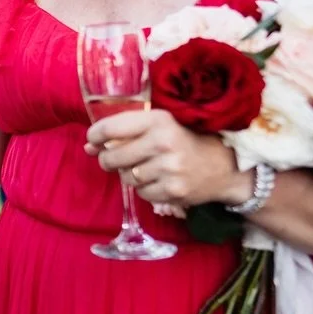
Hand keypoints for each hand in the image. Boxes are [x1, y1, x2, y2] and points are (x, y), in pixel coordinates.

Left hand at [86, 108, 251, 208]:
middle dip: (108, 160)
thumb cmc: (186, 140)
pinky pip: (141, 193)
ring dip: (129, 175)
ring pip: (126, 177)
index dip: (95, 136)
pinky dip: (144, 189)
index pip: (110, 128)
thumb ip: (125, 132)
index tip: (93, 140)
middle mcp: (163, 143)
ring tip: (146, 168)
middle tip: (115, 159)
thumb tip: (87, 146)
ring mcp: (169, 169)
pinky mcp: (174, 191)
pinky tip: (158, 180)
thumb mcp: (160, 126)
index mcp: (158, 120)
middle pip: (112, 157)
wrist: (225, 166)